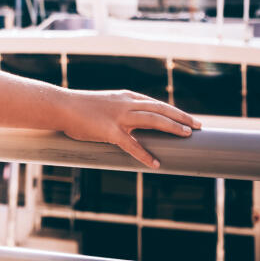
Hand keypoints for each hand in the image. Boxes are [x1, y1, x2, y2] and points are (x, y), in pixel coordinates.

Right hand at [59, 89, 200, 168]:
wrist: (60, 106)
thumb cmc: (79, 107)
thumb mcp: (104, 104)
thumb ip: (118, 112)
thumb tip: (129, 126)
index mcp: (125, 97)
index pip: (155, 103)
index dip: (174, 111)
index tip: (188, 118)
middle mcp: (126, 103)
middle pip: (160, 109)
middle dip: (181, 117)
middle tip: (198, 125)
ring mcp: (118, 116)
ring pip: (152, 120)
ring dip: (172, 127)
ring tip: (187, 135)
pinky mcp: (109, 131)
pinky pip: (131, 145)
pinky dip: (145, 154)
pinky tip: (155, 164)